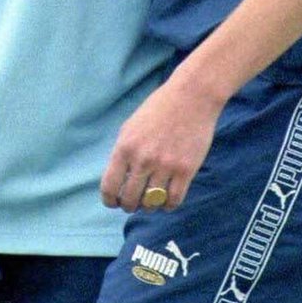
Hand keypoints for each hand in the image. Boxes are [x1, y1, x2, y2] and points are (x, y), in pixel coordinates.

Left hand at [100, 72, 224, 212]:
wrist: (192, 96)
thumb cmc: (159, 109)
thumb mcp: (131, 126)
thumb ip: (122, 153)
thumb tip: (117, 182)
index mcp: (125, 147)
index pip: (110, 187)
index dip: (110, 200)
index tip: (115, 202)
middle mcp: (143, 159)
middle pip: (130, 200)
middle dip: (130, 205)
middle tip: (134, 202)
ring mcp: (165, 166)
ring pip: (151, 204)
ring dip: (149, 206)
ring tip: (151, 198)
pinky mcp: (186, 170)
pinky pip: (173, 201)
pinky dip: (168, 205)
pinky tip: (167, 198)